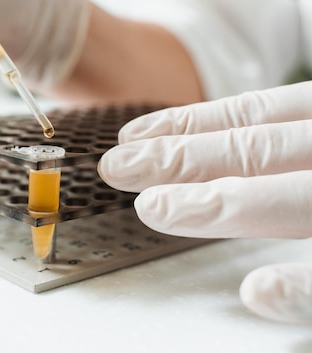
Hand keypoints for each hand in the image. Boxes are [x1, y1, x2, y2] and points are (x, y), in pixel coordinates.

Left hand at [98, 81, 311, 322]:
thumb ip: (284, 147)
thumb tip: (212, 148)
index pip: (259, 116)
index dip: (193, 125)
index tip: (134, 135)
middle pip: (262, 151)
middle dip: (183, 158)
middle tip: (116, 168)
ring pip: (299, 199)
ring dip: (224, 203)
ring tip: (154, 209)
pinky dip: (306, 288)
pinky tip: (259, 292)